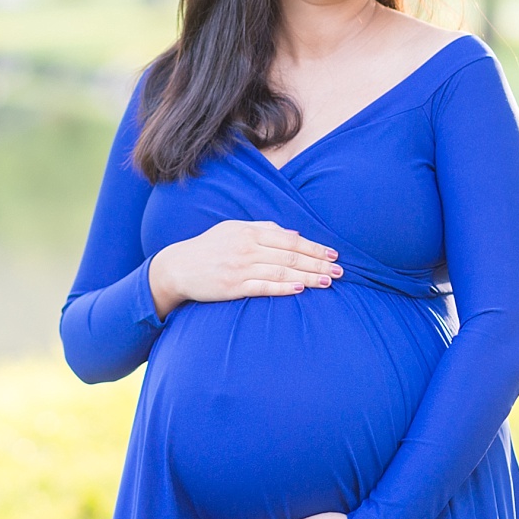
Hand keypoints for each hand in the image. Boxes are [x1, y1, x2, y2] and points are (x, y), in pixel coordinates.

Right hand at [149, 220, 342, 319]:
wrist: (178, 267)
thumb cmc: (209, 248)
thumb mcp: (234, 230)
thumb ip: (263, 229)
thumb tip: (294, 233)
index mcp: (249, 232)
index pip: (290, 239)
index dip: (314, 247)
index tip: (334, 254)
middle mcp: (246, 248)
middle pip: (290, 255)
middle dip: (318, 263)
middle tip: (340, 271)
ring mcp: (240, 268)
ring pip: (281, 270)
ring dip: (307, 276)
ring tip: (327, 282)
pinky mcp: (233, 286)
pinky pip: (262, 286)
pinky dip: (282, 287)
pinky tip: (299, 288)